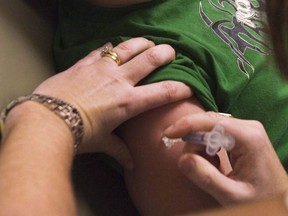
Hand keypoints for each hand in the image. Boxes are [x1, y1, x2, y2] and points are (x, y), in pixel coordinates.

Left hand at [34, 37, 191, 168]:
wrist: (47, 119)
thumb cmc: (79, 134)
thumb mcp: (102, 143)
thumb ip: (119, 151)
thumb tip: (131, 165)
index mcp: (128, 102)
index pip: (162, 92)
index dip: (179, 88)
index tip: (188, 87)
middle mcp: (118, 80)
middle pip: (148, 60)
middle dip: (164, 54)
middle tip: (171, 51)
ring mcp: (101, 68)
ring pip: (127, 48)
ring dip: (141, 43)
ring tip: (148, 41)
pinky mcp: (84, 63)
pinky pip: (100, 50)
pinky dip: (109, 47)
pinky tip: (112, 45)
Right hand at [163, 112, 287, 204]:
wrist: (280, 201)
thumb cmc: (262, 200)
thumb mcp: (232, 196)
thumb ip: (206, 178)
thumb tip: (182, 159)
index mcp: (249, 137)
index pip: (211, 121)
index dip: (187, 125)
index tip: (168, 134)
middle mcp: (248, 127)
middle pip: (208, 123)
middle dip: (195, 142)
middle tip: (194, 165)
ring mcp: (245, 130)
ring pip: (210, 129)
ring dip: (201, 148)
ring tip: (211, 169)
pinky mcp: (242, 135)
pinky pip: (216, 134)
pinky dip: (208, 148)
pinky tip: (214, 163)